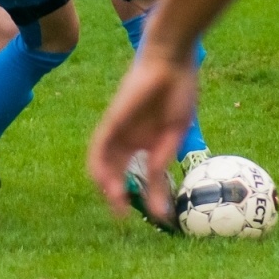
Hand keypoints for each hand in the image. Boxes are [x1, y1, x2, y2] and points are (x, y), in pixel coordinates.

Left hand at [88, 54, 198, 224]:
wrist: (172, 62)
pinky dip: (99, 167)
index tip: (148, 214)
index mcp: (146, 140)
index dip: (138, 193)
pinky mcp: (111, 120)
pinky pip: (98, 147)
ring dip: (106, 185)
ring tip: (117, 205)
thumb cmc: (180, 92)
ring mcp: (118, 129)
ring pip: (103, 163)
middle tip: (123, 216)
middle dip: (117, 195)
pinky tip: (107, 184)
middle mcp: (128, 138)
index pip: (134, 172)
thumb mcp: (173, 134)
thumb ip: (161, 162)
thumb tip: (160, 191)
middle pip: (115, 171)